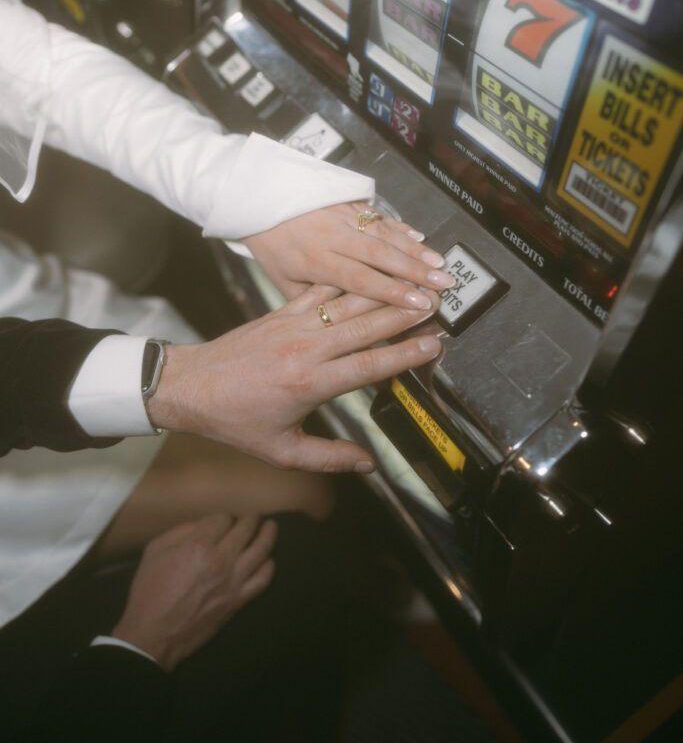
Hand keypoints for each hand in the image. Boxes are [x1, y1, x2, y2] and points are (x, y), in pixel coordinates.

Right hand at [111, 513, 276, 671]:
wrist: (152, 634)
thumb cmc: (149, 592)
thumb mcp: (154, 551)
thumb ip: (180, 531)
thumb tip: (203, 524)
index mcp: (197, 545)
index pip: (223, 519)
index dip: (223, 517)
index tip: (222, 521)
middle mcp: (218, 560)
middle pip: (245, 529)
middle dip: (250, 519)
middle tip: (252, 517)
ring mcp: (231, 581)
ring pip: (261, 549)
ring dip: (268, 534)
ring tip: (271, 527)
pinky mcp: (237, 601)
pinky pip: (263, 579)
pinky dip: (269, 565)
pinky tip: (268, 559)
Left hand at [148, 284, 442, 472]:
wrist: (192, 386)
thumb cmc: (235, 421)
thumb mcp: (281, 452)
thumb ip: (328, 459)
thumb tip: (368, 466)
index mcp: (310, 383)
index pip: (369, 365)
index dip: (405, 355)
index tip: (433, 345)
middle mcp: (306, 349)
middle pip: (367, 326)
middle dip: (406, 315)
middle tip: (438, 306)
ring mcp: (294, 325)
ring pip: (348, 304)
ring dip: (384, 294)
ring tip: (413, 288)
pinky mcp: (282, 312)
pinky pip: (322, 292)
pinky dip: (348, 283)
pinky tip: (369, 276)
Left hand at [243, 202, 454, 304]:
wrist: (258, 200)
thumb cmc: (271, 246)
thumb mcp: (284, 281)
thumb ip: (317, 302)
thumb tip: (347, 322)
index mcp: (315, 261)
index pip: (360, 279)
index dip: (393, 292)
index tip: (419, 303)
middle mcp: (332, 236)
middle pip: (380, 255)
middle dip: (416, 271)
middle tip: (443, 285)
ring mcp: (341, 216)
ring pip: (384, 234)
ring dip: (414, 250)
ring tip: (439, 264)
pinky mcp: (347, 202)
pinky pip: (378, 216)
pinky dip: (400, 227)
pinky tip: (419, 238)